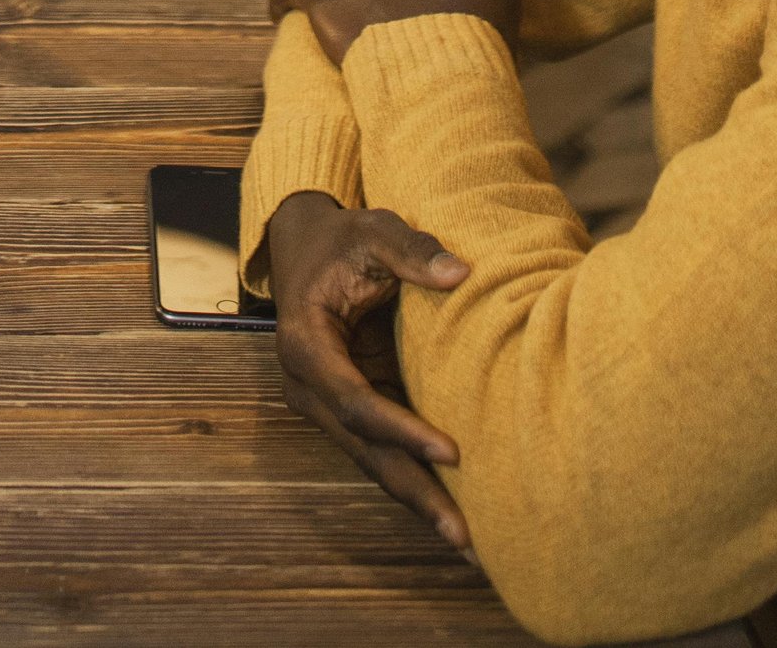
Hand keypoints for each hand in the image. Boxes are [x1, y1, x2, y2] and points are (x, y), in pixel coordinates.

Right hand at [266, 190, 471, 551]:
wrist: (305, 247)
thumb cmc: (341, 239)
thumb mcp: (372, 229)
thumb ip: (412, 249)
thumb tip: (460, 273)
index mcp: (305, 344)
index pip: (355, 401)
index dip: (402, 430)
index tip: (453, 452)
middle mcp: (309, 388)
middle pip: (365, 450)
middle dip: (416, 492)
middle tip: (466, 538)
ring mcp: (327, 406)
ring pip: (374, 462)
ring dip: (420, 501)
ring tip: (472, 547)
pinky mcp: (351, 410)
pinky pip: (383, 452)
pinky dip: (417, 481)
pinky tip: (454, 513)